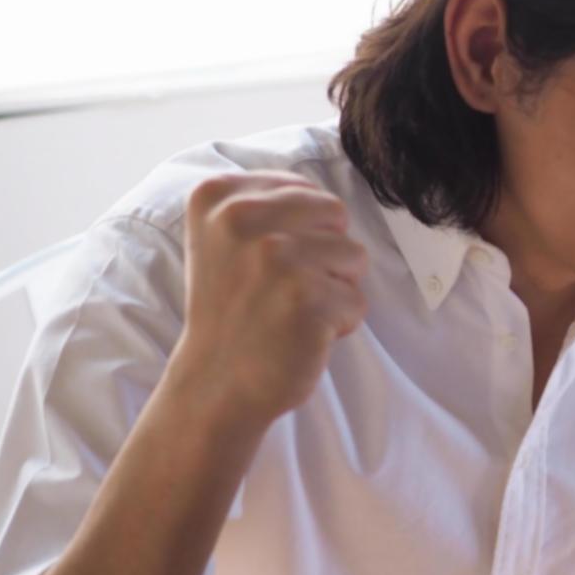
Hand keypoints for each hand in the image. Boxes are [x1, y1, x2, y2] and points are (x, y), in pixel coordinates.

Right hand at [173, 170, 367, 427]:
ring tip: (291, 311)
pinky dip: (340, 324)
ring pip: (354, 256)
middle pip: (336, 216)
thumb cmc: (235, 308)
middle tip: (285, 290)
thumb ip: (269, 202)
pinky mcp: (306, 298)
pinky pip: (358, 301)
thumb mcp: (226, 237)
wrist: (216, 382)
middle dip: (327, 256)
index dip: (304, 235)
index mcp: (218, 195)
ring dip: (335, 290)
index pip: (309, 193)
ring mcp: (275, 257)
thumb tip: (324, 191)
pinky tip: (300, 335)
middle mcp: (241, 218)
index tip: (264, 266)